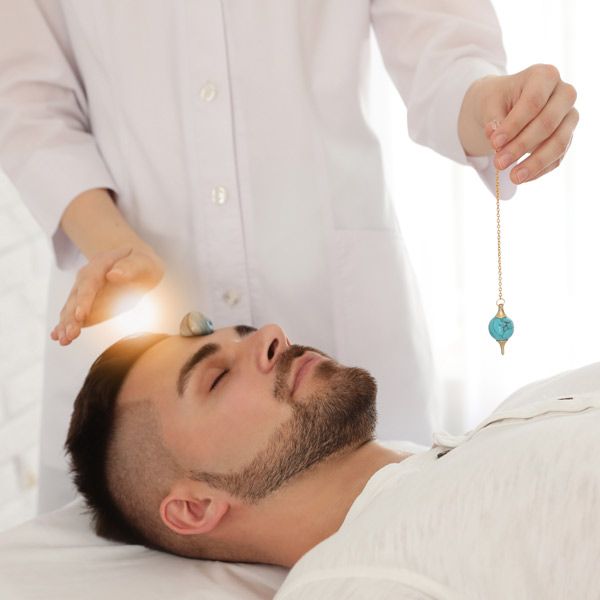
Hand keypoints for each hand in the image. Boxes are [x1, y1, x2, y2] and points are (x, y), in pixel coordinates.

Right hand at [50, 245, 164, 344]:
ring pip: (71, 307)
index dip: (84, 299)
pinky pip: (73, 313)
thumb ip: (130, 267)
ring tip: (64, 340)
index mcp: (100, 265)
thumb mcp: (142, 261)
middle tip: (70, 335)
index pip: (89, 282)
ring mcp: (83, 290)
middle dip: (72, 317)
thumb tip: (113, 275)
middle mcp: (86, 277)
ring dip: (66, 324)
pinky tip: (58, 336)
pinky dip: (65, 324)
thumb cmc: (141, 263)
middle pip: (76, 297)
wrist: (135, 263)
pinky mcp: (85, 302)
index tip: (81, 315)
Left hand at [459, 64, 578, 183]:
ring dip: (535, 163)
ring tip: (513, 178)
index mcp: (545, 76)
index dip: (514, 125)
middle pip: (548, 123)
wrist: (504, 105)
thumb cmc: (497, 100)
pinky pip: (557, 158)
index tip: (494, 143)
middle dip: (521, 146)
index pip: (533, 102)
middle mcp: (564, 94)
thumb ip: (492, 119)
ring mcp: (569, 117)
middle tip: (499, 164)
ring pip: (559, 143)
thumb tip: (496, 139)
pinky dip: (539, 170)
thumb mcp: (489, 103)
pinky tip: (521, 178)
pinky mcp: (567, 137)